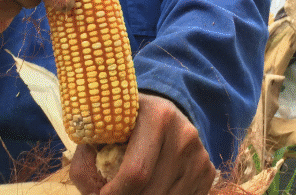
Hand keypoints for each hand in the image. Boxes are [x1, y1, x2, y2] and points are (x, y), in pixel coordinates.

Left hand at [70, 94, 215, 194]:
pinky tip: (151, 187)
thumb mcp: (103, 126)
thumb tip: (92, 190)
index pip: (136, 172)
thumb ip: (86, 155)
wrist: (162, 109)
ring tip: (131, 189)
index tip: (101, 194)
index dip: (114, 193)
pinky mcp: (208, 171)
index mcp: (158, 117)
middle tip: (113, 194)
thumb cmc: (125, 122)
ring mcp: (200, 154)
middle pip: (152, 192)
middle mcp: (184, 135)